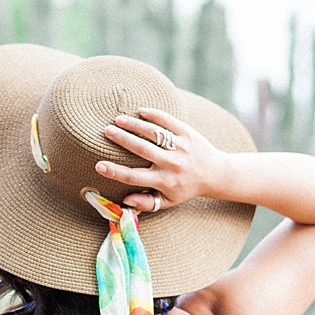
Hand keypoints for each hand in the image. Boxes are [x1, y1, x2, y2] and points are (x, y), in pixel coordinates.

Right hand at [96, 108, 228, 212]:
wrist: (215, 174)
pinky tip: (140, 111)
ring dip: (135, 125)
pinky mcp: (188, 133)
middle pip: (142, 150)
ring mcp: (180, 147)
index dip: (115, 172)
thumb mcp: (168, 201)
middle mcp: (172, 164)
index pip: (134, 177)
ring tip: (118, 119)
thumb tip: (125, 200)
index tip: (99, 166)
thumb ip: (147, 203)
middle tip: (106, 131)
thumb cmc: (186, 189)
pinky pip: (169, 121)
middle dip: (123, 139)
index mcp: (164, 182)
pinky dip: (154, 115)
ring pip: (154, 133)